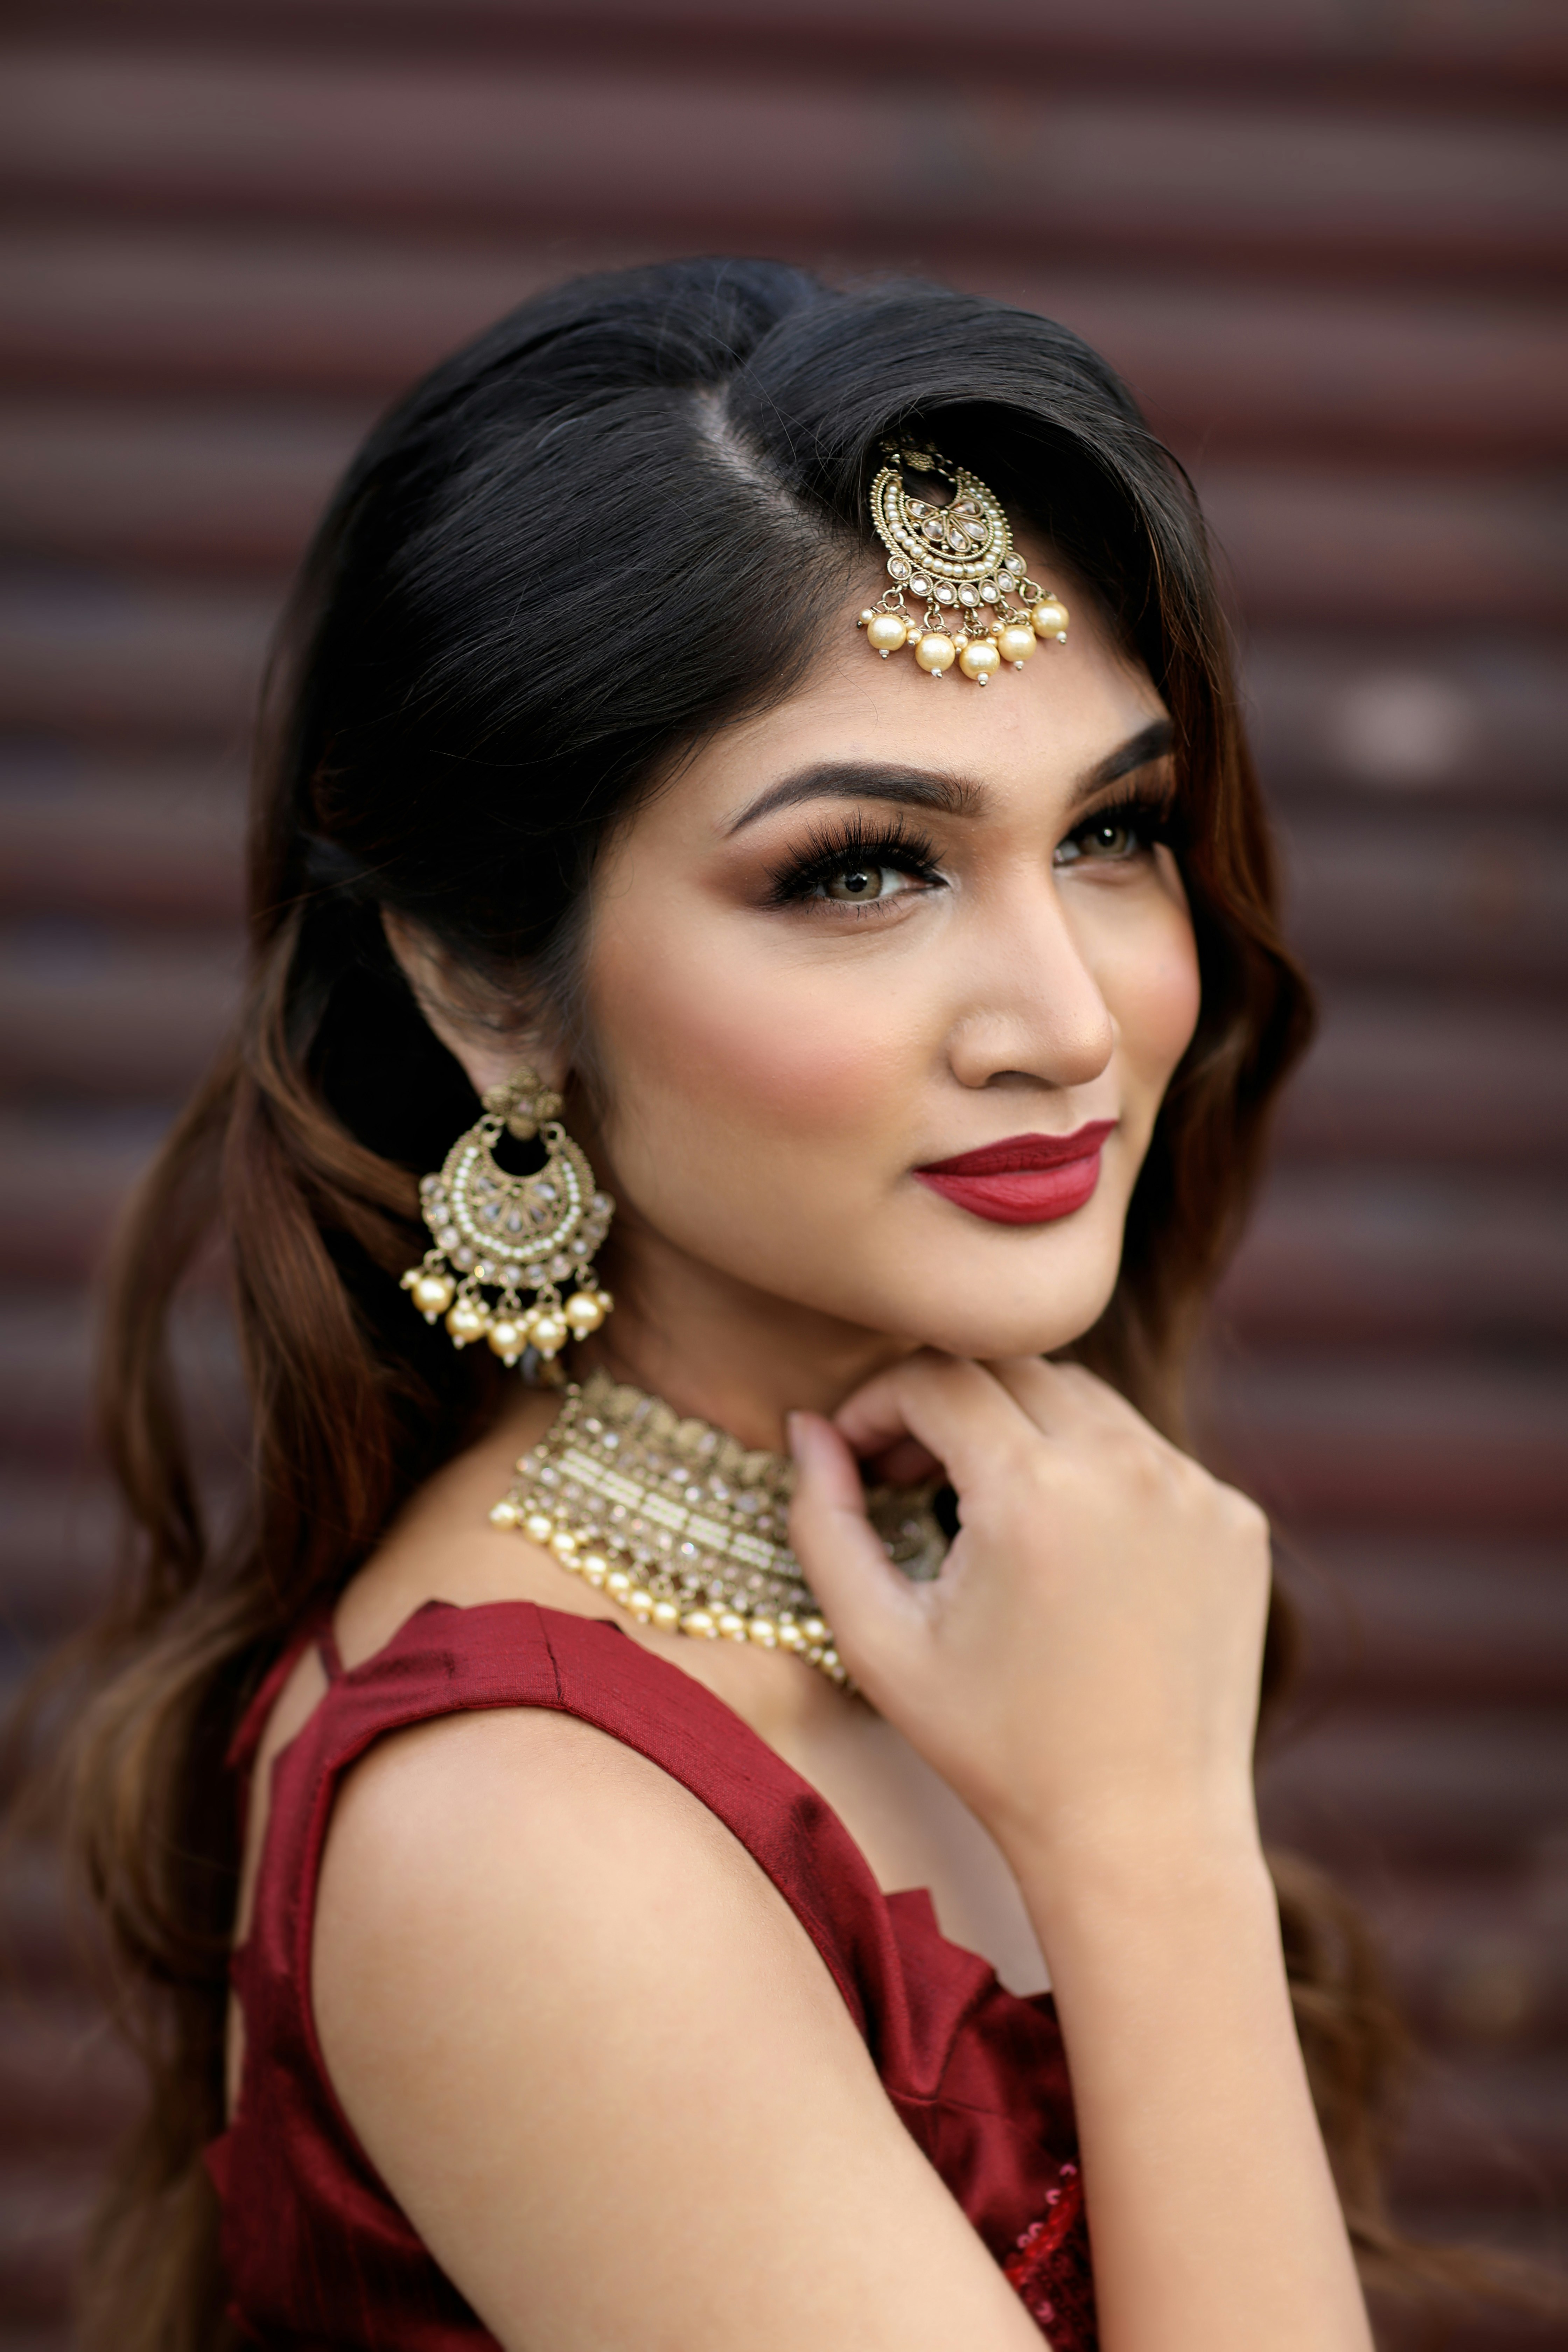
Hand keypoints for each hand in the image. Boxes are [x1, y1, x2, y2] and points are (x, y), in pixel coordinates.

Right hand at [788, 1355, 1271, 1883]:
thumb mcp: (878, 1642)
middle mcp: (1126, 1467)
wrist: (1142, 1832)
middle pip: (1011, 1368)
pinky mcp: (1236, 1519)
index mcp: (1034, 1490)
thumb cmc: (995, 1747)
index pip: (936, 1376)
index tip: (854, 1454)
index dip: (875, 1401)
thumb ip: (824, 1521)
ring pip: (1084, 1400)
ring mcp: (1195, 1489)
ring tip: (981, 1505)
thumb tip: (806, 1428)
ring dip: (1021, 1427)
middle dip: (943, 1402)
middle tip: (905, 1472)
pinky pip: (1147, 1454)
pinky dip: (1093, 1471)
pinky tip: (1063, 1546)